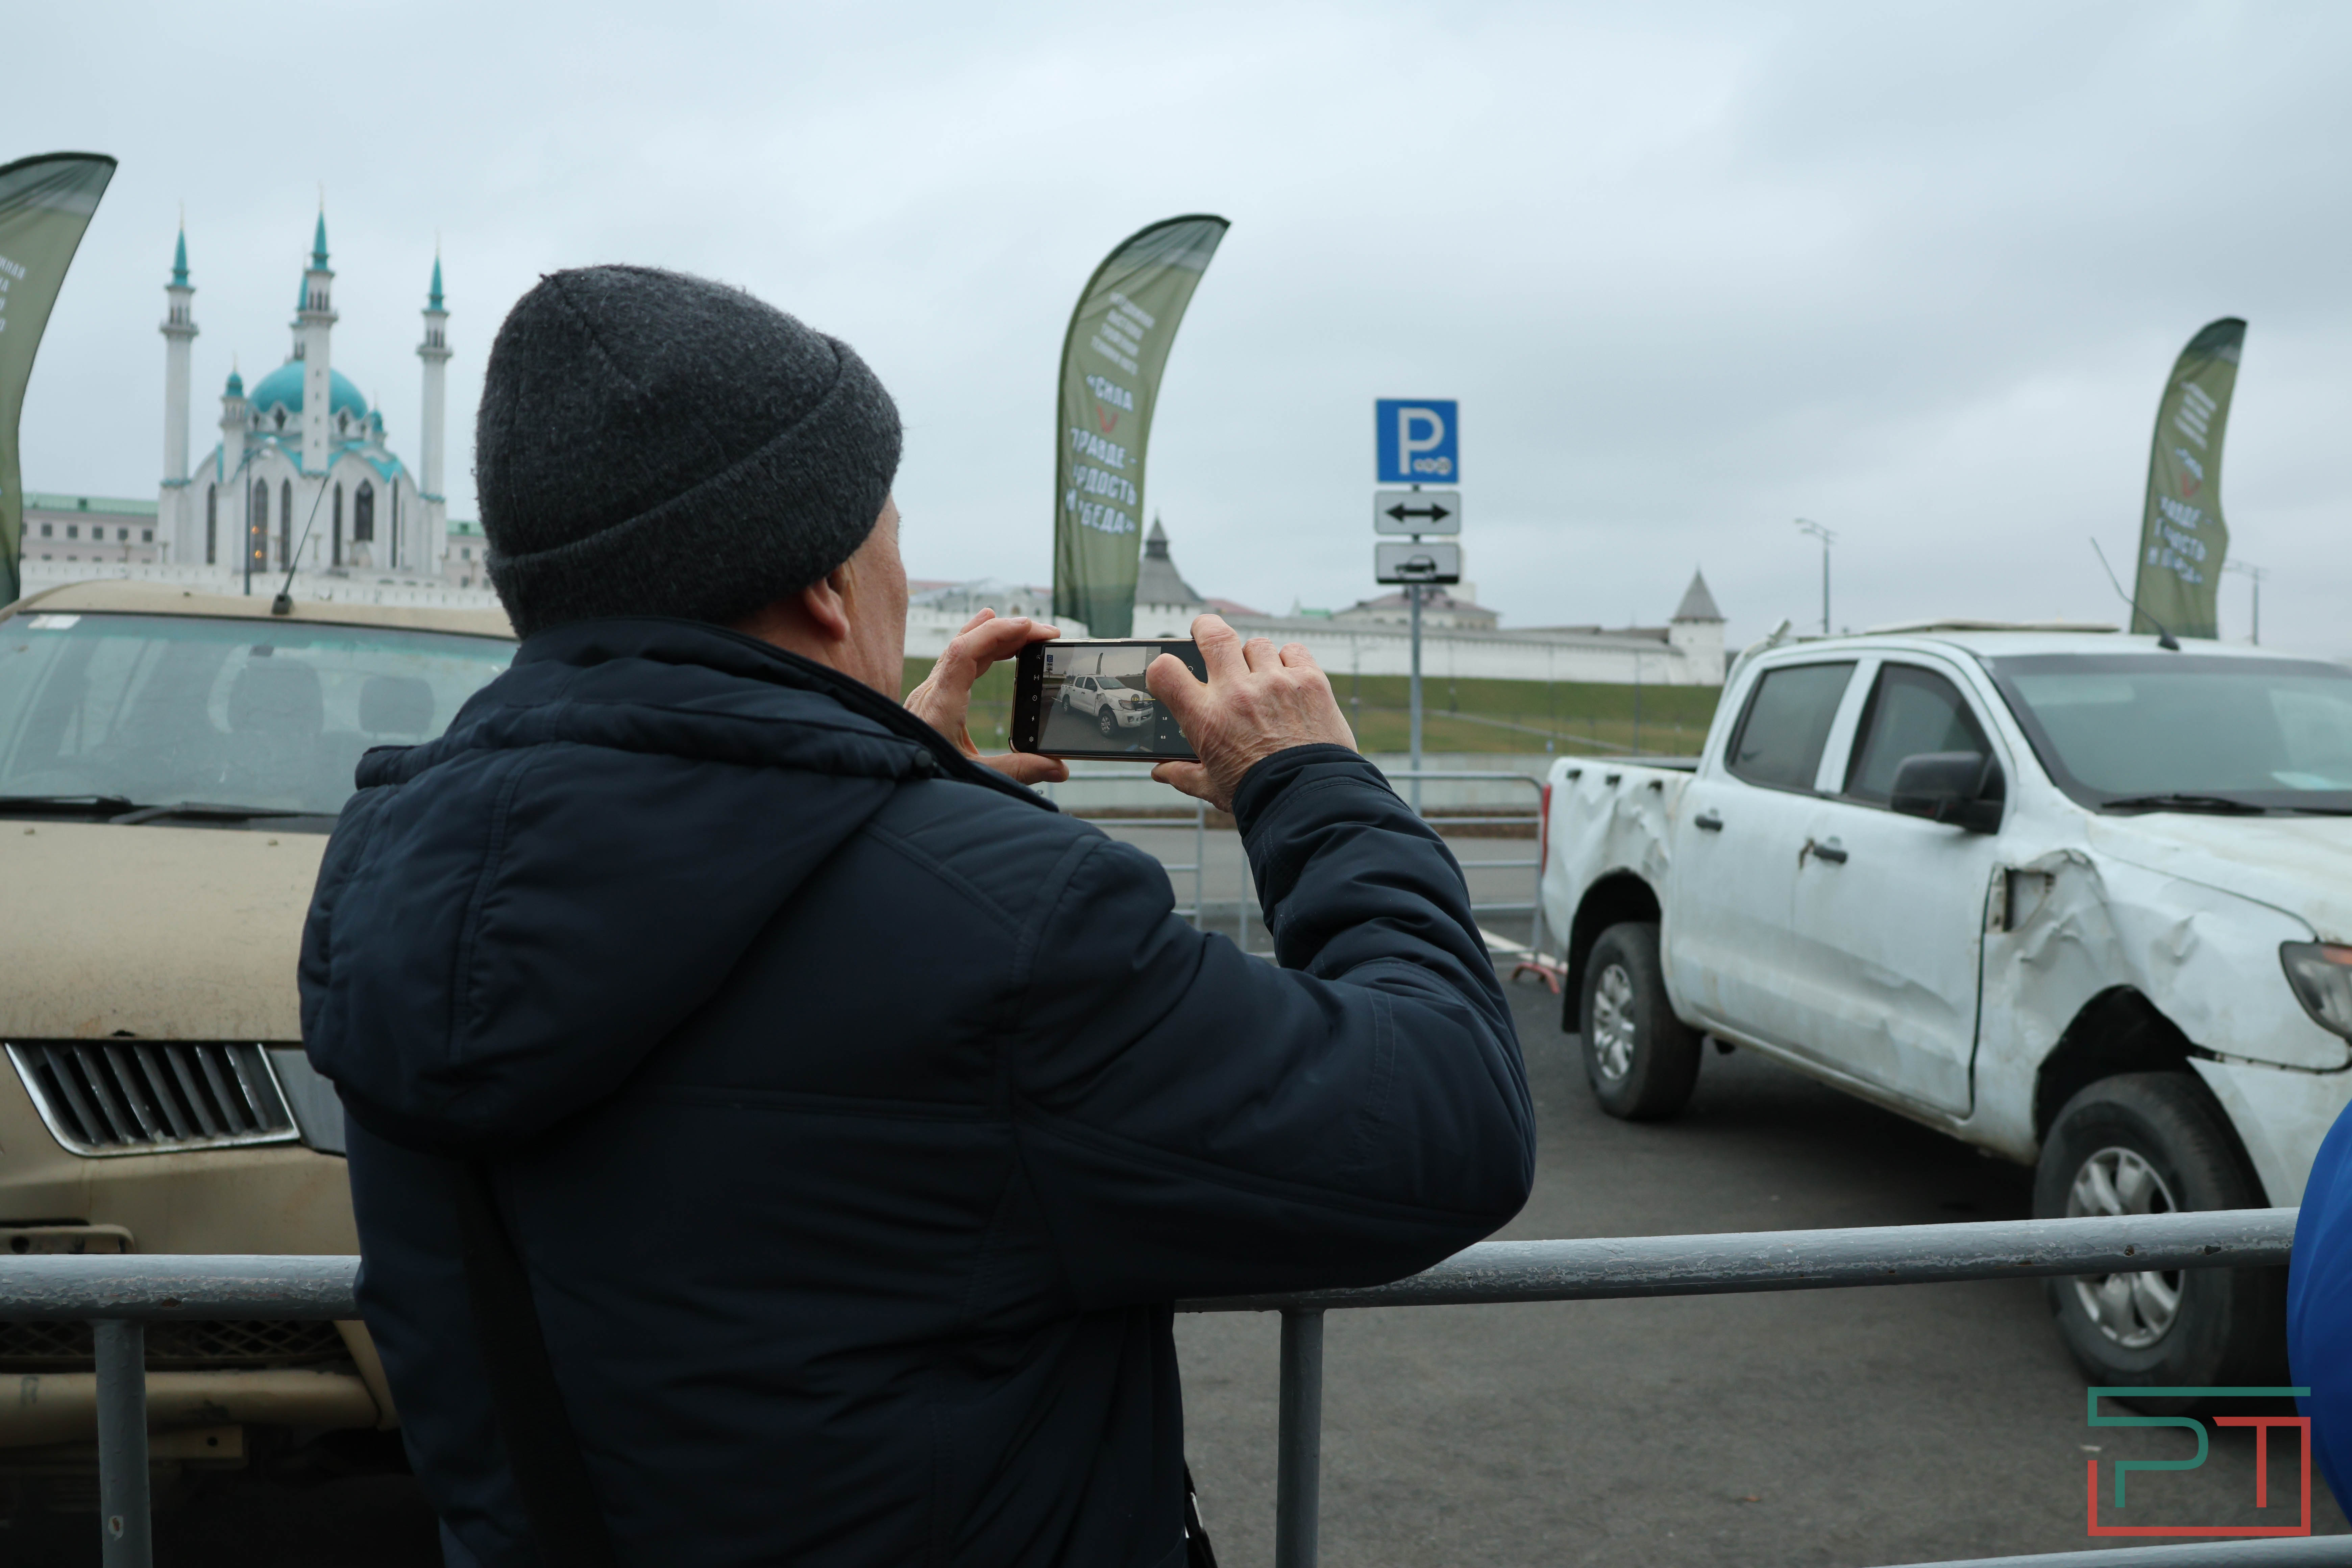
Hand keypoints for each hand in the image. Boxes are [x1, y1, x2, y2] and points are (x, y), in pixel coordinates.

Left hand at [903, 610, 1068, 786]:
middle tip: (1046, 634)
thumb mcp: (975, 777)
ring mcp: (930, 693)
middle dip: (1008, 631)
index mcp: (940, 705)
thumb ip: (1018, 770)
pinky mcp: (932, 699)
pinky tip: (996, 646)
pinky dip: (981, 649)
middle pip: (967, 644)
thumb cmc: (926, 783)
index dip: (996, 632)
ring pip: (961, 650)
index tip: (1029, 628)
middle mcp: (932, 692)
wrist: (895, 786)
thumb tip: (1058, 768)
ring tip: (1028, 633)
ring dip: (996, 637)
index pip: (964, 651)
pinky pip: (957, 662)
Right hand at [1146, 615, 1356, 812]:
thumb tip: (1160, 771)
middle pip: (1212, 634)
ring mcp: (1275, 683)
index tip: (1170, 671)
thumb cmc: (1258, 795)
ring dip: (1254, 657)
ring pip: (1255, 645)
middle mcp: (1237, 693)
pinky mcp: (1309, 681)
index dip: (1163, 666)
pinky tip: (1289, 680)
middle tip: (1205, 632)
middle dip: (1205, 628)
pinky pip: (1293, 651)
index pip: (1165, 671)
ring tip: (1261, 679)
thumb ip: (1182, 774)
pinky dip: (1289, 661)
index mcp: (1206, 717)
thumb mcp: (1211, 787)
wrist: (1309, 801)